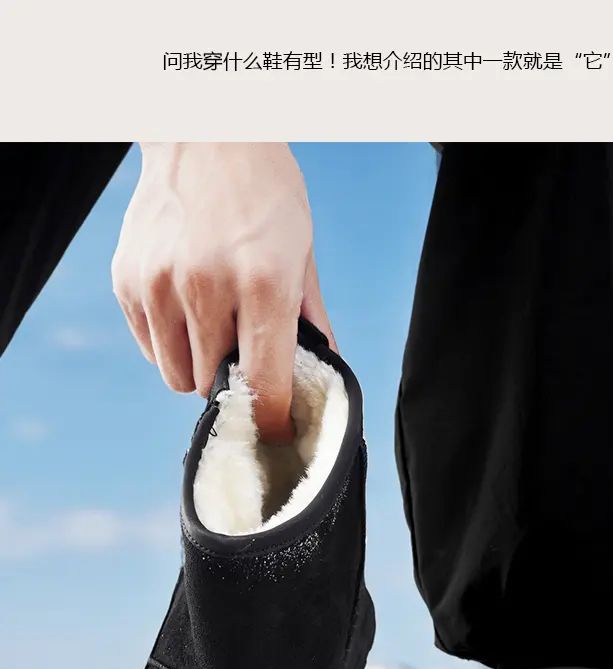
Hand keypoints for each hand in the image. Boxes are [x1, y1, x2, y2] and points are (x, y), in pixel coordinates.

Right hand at [111, 142, 334, 441]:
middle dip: (234, 383)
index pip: (264, 383)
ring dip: (198, 368)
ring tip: (214, 330)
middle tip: (244, 356)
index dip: (271, 418)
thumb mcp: (302, 252)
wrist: (204, 132)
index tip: (275, 432)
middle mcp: (206, 285)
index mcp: (262, 282)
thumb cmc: (263, 193)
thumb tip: (322, 378)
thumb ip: (311, 321)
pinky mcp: (129, 280)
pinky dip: (169, 344)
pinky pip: (151, 348)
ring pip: (177, 376)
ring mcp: (161, 283)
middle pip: (215, 386)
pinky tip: (187, 309)